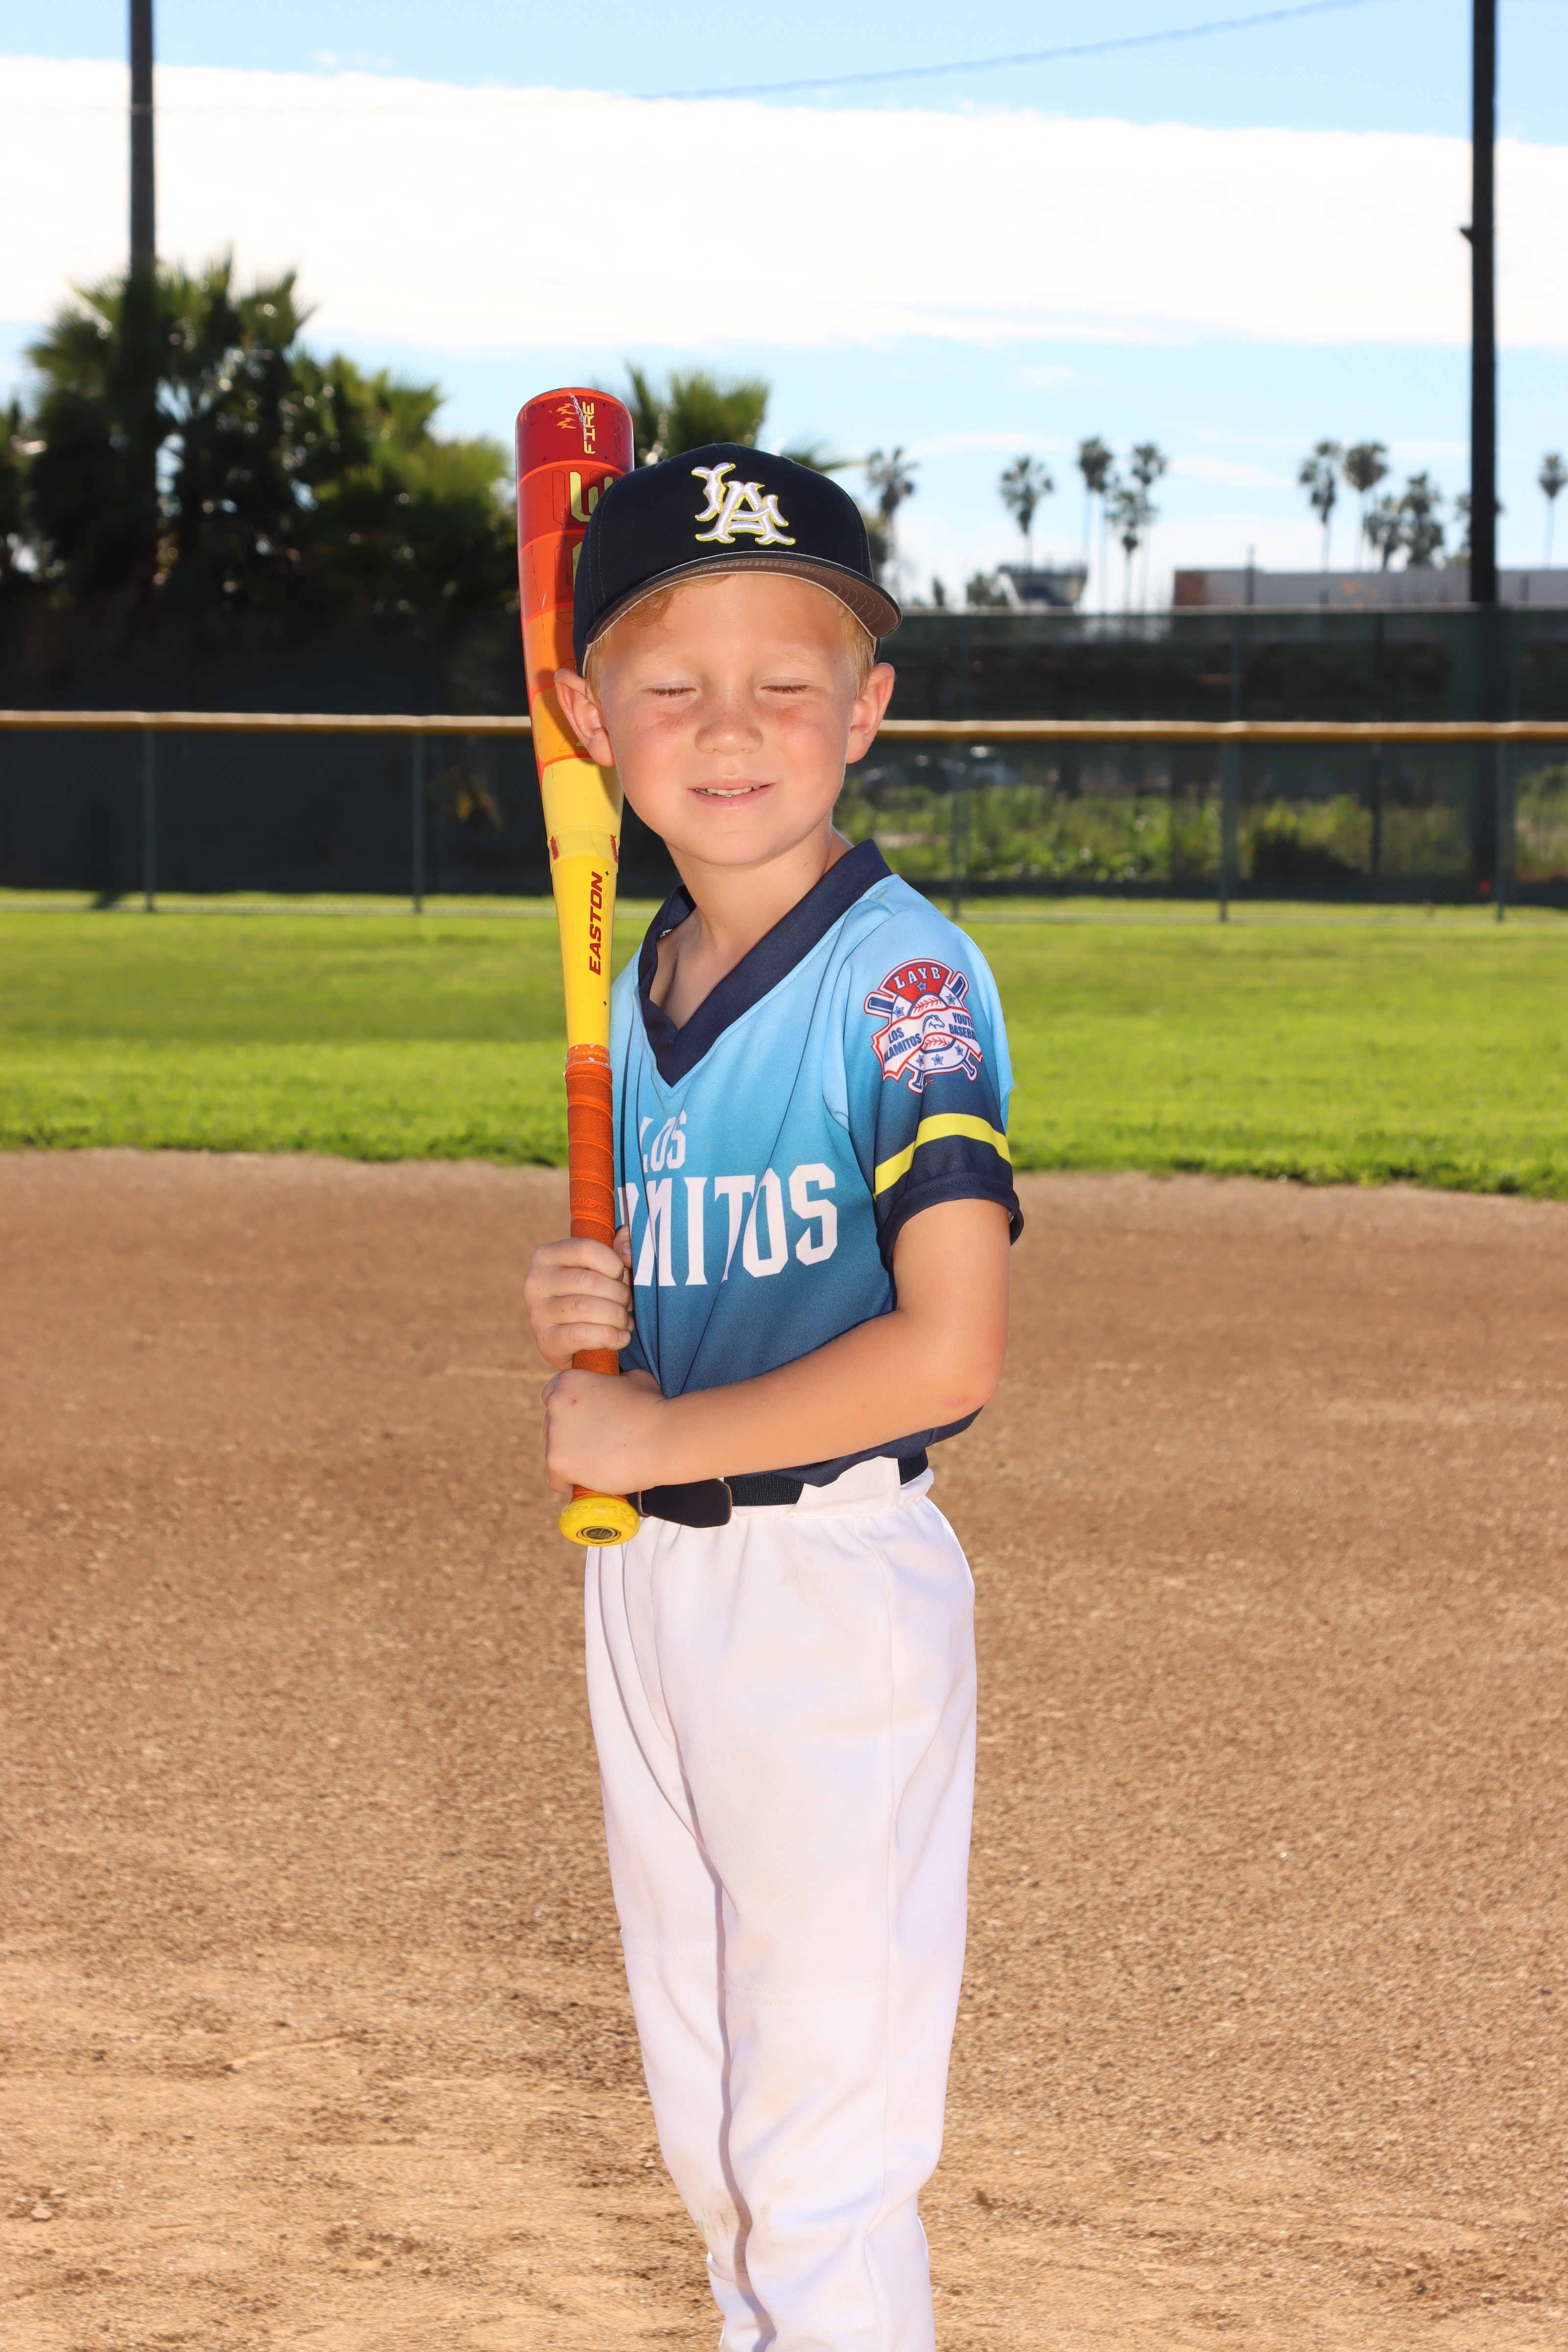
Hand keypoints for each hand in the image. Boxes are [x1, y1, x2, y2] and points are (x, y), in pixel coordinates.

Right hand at [524, 1228, 632, 1370]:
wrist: (576, 1343)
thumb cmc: (593, 1296)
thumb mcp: (606, 1266)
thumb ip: (620, 1247)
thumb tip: (626, 1248)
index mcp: (547, 1255)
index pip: (586, 1249)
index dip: (614, 1264)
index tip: (621, 1276)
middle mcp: (536, 1281)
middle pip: (590, 1282)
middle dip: (620, 1294)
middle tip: (628, 1304)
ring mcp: (537, 1312)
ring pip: (586, 1308)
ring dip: (617, 1316)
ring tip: (625, 1321)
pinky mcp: (545, 1341)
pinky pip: (582, 1335)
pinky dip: (609, 1337)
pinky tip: (621, 1338)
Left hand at [542, 1367, 665, 1496]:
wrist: (662, 1439)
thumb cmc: (653, 1408)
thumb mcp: (633, 1379)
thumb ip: (614, 1380)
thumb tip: (615, 1385)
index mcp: (569, 1381)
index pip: (551, 1396)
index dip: (566, 1411)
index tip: (581, 1423)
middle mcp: (555, 1405)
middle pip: (550, 1426)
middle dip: (567, 1436)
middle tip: (594, 1446)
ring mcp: (554, 1435)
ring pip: (552, 1452)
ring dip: (570, 1459)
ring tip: (598, 1465)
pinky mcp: (557, 1463)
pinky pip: (556, 1479)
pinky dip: (569, 1483)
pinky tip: (587, 1482)